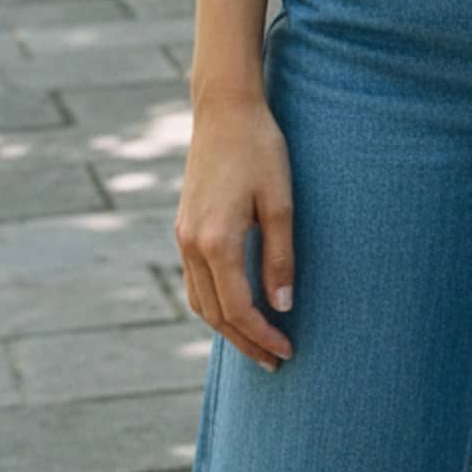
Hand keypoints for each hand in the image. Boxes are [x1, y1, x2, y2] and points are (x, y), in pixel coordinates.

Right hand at [175, 91, 296, 372]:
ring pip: (200, 301)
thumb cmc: (260, 149)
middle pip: (215, 314)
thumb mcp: (280, 201)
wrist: (224, 109)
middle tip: (275, 361)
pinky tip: (236, 306)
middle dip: (245, 342)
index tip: (288, 350)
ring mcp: (183, 236)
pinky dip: (214, 303)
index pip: (238, 309)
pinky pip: (195, 281)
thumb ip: (280, 256)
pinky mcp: (184, 227)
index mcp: (216, 241)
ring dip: (227, 327)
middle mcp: (192, 245)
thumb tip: (283, 306)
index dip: (263, 335)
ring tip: (258, 342)